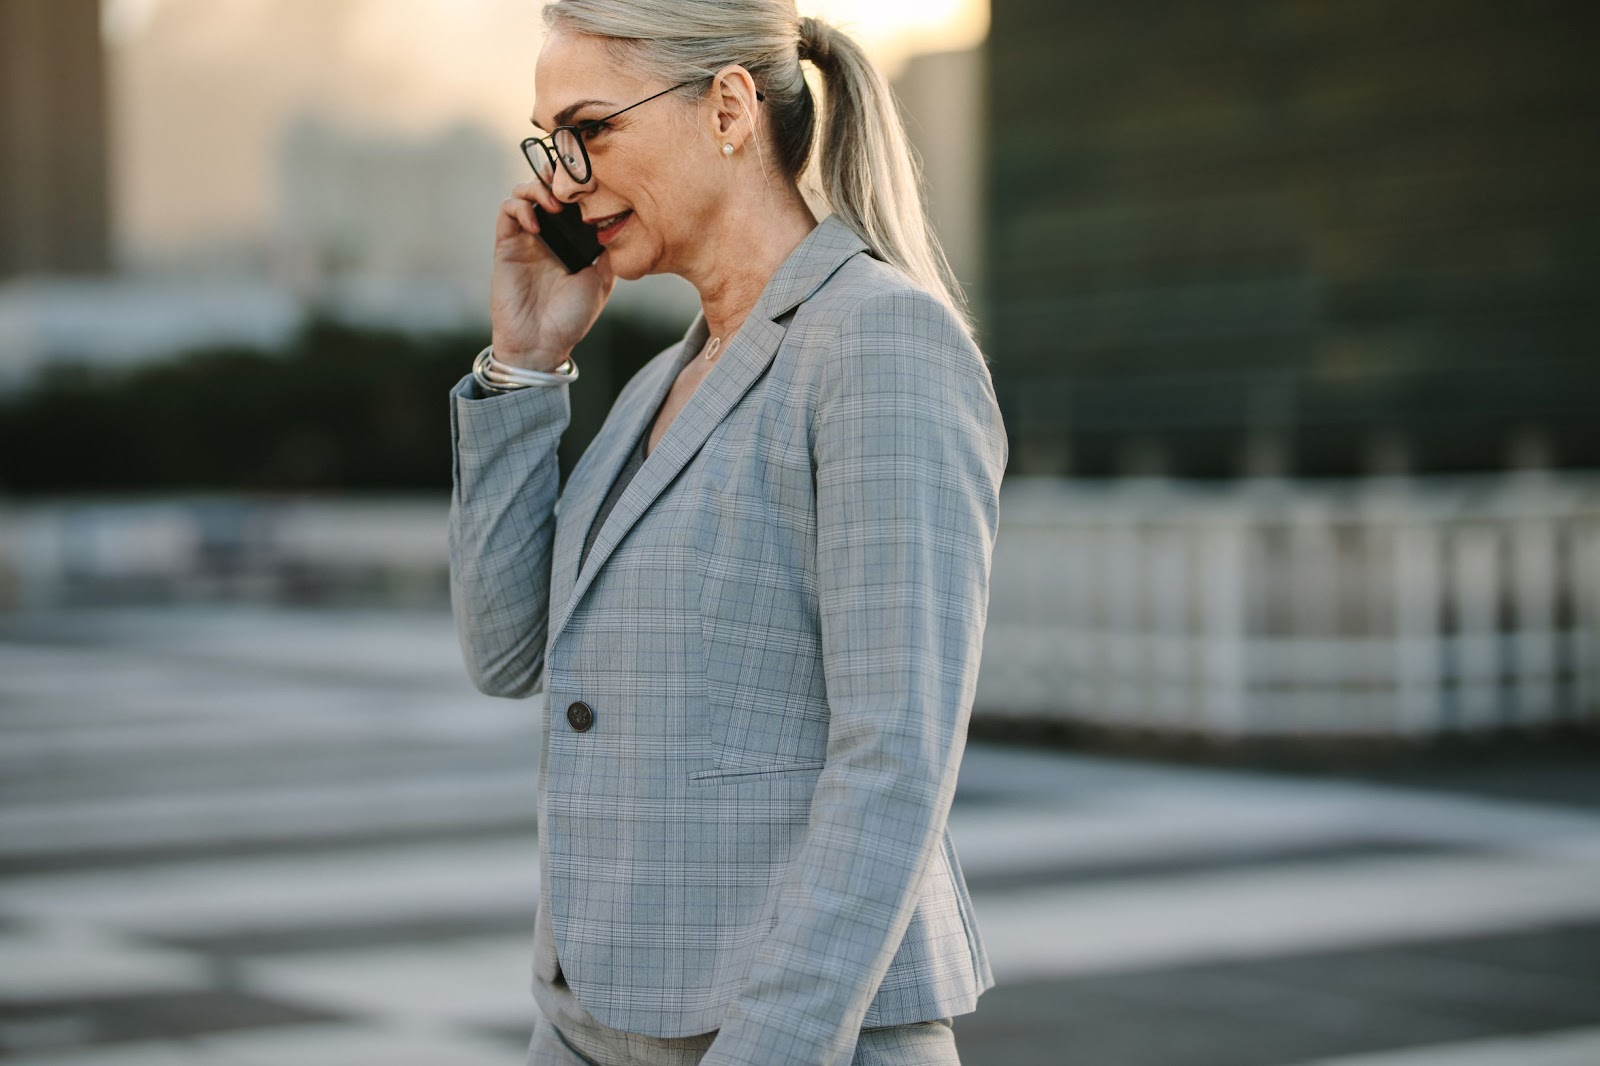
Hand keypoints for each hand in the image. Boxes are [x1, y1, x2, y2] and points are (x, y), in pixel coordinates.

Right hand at [490, 180, 615, 371]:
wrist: (542, 343)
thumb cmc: (572, 318)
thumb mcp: (601, 281)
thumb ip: (607, 250)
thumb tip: (615, 220)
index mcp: (572, 239)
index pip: (573, 199)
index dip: (579, 183)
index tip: (593, 179)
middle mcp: (549, 233)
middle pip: (546, 187)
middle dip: (556, 175)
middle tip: (569, 180)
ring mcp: (526, 237)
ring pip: (524, 192)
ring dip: (537, 189)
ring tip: (554, 204)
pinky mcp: (506, 244)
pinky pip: (507, 212)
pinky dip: (520, 207)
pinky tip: (536, 223)